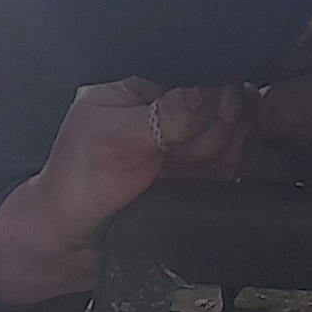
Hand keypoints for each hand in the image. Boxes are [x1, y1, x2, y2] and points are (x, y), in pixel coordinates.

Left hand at [0, 82, 242, 303]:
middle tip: (175, 155)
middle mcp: (171, 105)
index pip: (200, 72)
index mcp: (145, 84)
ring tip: (177, 171)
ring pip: (236, 131)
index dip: (207, 100)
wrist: (74, 239)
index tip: (187, 127)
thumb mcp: (115, 139)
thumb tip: (208, 92)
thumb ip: (164, 115)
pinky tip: (200, 179)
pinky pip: (237, 158)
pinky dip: (226, 170)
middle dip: (208, 133)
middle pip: (226, 102)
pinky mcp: (204, 168)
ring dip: (215, 155)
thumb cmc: (79, 181)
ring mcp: (189, 136)